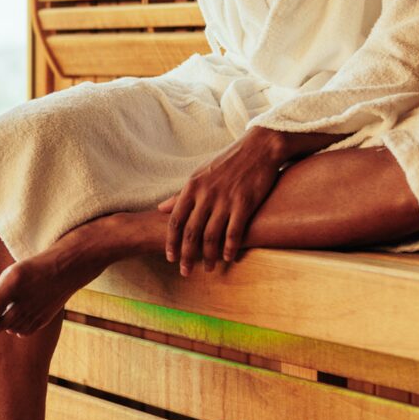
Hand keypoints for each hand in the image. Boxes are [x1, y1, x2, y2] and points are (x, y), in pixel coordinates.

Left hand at [157, 128, 284, 275]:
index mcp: (192, 187)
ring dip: (209, 256)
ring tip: (209, 268)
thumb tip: (160, 209)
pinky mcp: (245, 203)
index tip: (170, 258)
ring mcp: (225, 199)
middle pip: (191, 232)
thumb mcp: (199, 175)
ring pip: (211, 236)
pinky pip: (234, 232)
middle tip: (185, 272)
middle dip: (187, 255)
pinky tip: (229, 258)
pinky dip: (230, 248)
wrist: (258, 148)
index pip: (175, 220)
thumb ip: (181, 194)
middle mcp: (206, 194)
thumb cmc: (226, 163)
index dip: (171, 242)